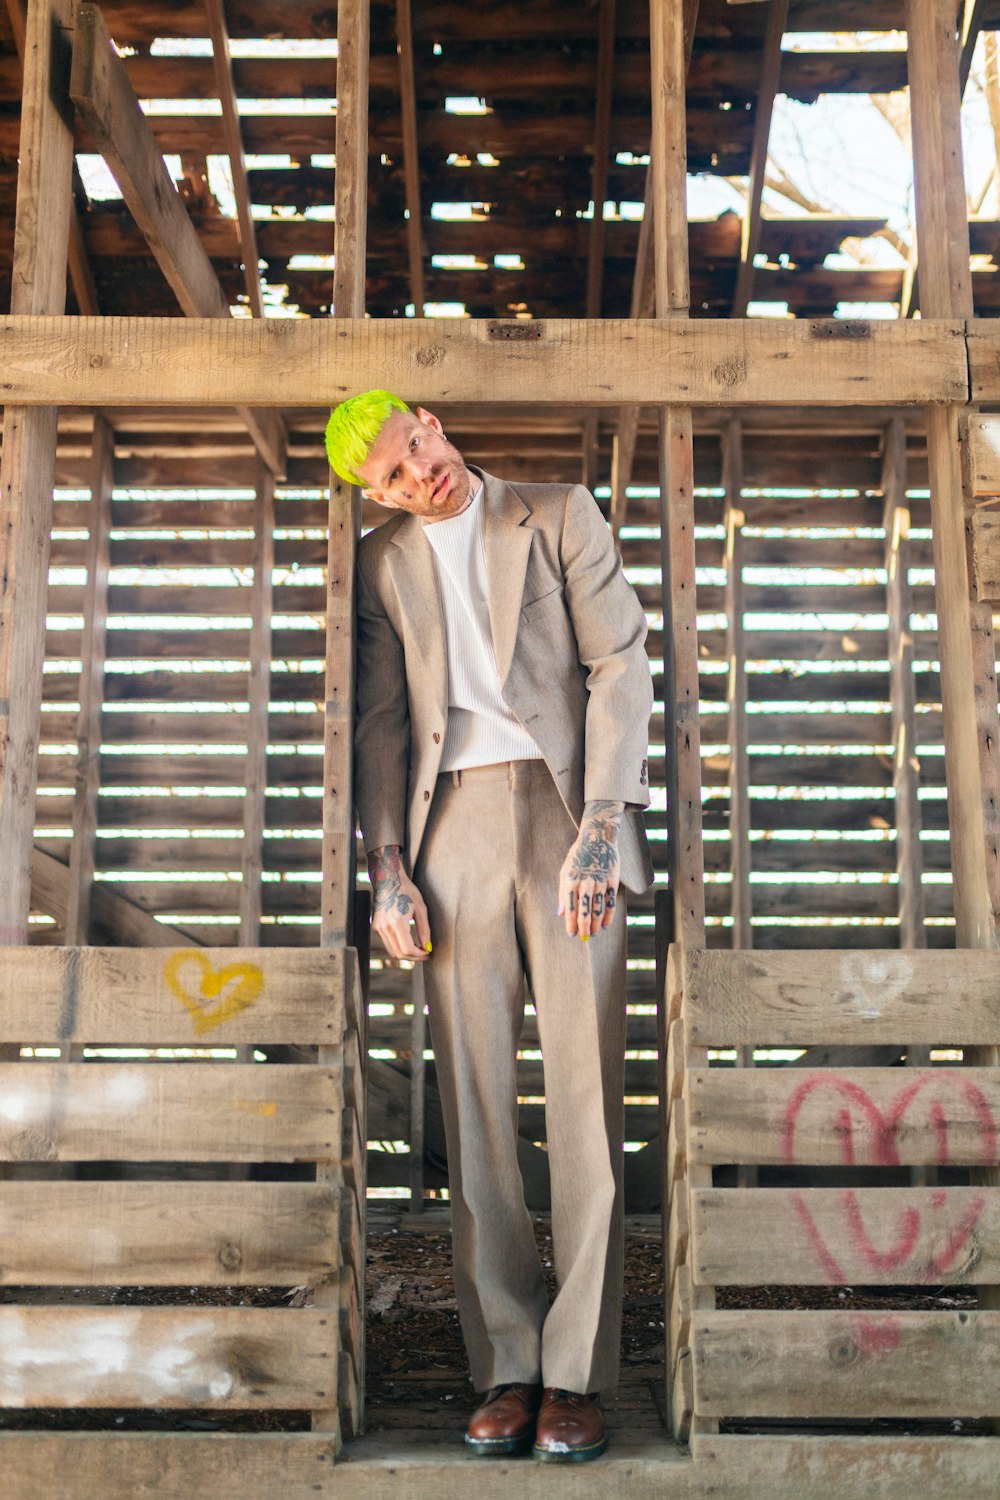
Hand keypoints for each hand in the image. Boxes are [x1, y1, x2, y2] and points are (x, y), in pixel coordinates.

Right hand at [368, 846, 431, 960]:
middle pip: (398, 954)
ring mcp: (378, 928)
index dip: (419, 955)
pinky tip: (407, 940)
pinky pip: (387, 943)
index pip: (407, 949)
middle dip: (413, 957)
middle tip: (425, 953)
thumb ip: (424, 930)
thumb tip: (427, 946)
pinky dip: (398, 946)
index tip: (428, 953)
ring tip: (417, 948)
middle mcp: (385, 927)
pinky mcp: (375, 927)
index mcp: (397, 922)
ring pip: (392, 951)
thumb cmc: (406, 891)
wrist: (388, 880)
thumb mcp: (421, 908)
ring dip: (405, 953)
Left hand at [557, 800, 623, 939]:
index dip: (571, 925)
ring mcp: (599, 884)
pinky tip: (606, 925)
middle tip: (584, 938)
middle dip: (584, 929)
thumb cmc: (578, 856)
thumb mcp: (565, 871)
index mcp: (570, 882)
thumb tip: (561, 913)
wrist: (597, 838)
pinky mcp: (612, 882)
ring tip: (594, 933)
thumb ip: (563, 893)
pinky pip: (611, 904)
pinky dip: (609, 917)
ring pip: (598, 911)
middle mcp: (585, 884)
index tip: (571, 934)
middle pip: (584, 914)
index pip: (570, 910)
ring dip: (596, 926)